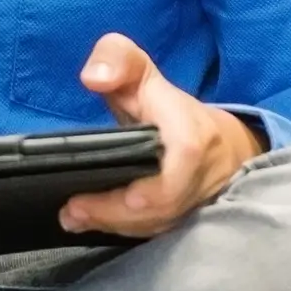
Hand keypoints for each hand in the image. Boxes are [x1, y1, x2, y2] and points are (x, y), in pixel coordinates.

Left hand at [59, 33, 263, 239]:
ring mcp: (198, 199)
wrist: (217, 144)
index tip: (127, 196)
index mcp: (192, 128)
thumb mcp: (140, 71)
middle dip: (118, 211)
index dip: (161, 183)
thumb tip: (94, 76)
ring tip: (74, 217)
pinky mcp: (188, 218)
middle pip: (166, 202)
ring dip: (116, 225)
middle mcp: (202, 169)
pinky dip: (124, 230)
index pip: (188, 153)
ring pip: (161, 222)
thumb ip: (116, 59)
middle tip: (72, 211)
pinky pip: (158, 231)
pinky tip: (93, 224)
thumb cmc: (166, 108)